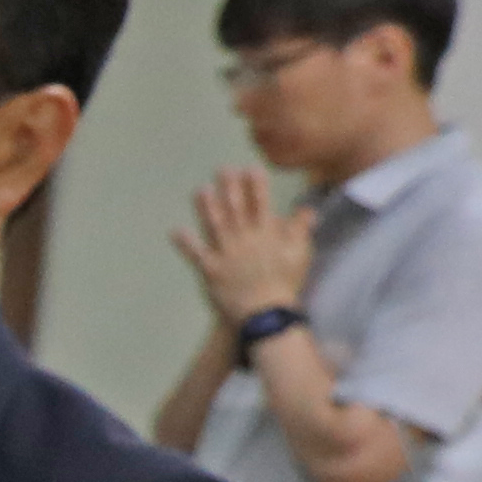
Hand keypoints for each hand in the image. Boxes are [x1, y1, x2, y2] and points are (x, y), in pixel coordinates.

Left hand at [178, 166, 317, 328]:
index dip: (255, 185)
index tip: (250, 168)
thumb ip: (299, 229)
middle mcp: (244, 239)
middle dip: (229, 187)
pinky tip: (175, 230)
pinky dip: (185, 242)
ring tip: (200, 190)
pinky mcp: (211, 270)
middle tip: (222, 169)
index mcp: (266, 234)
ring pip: (214, 225)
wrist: (266, 313)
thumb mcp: (300, 253)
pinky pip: (196, 254)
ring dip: (206, 207)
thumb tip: (307, 209)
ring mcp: (226, 254)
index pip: (261, 203)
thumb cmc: (286, 283)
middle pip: (235, 208)